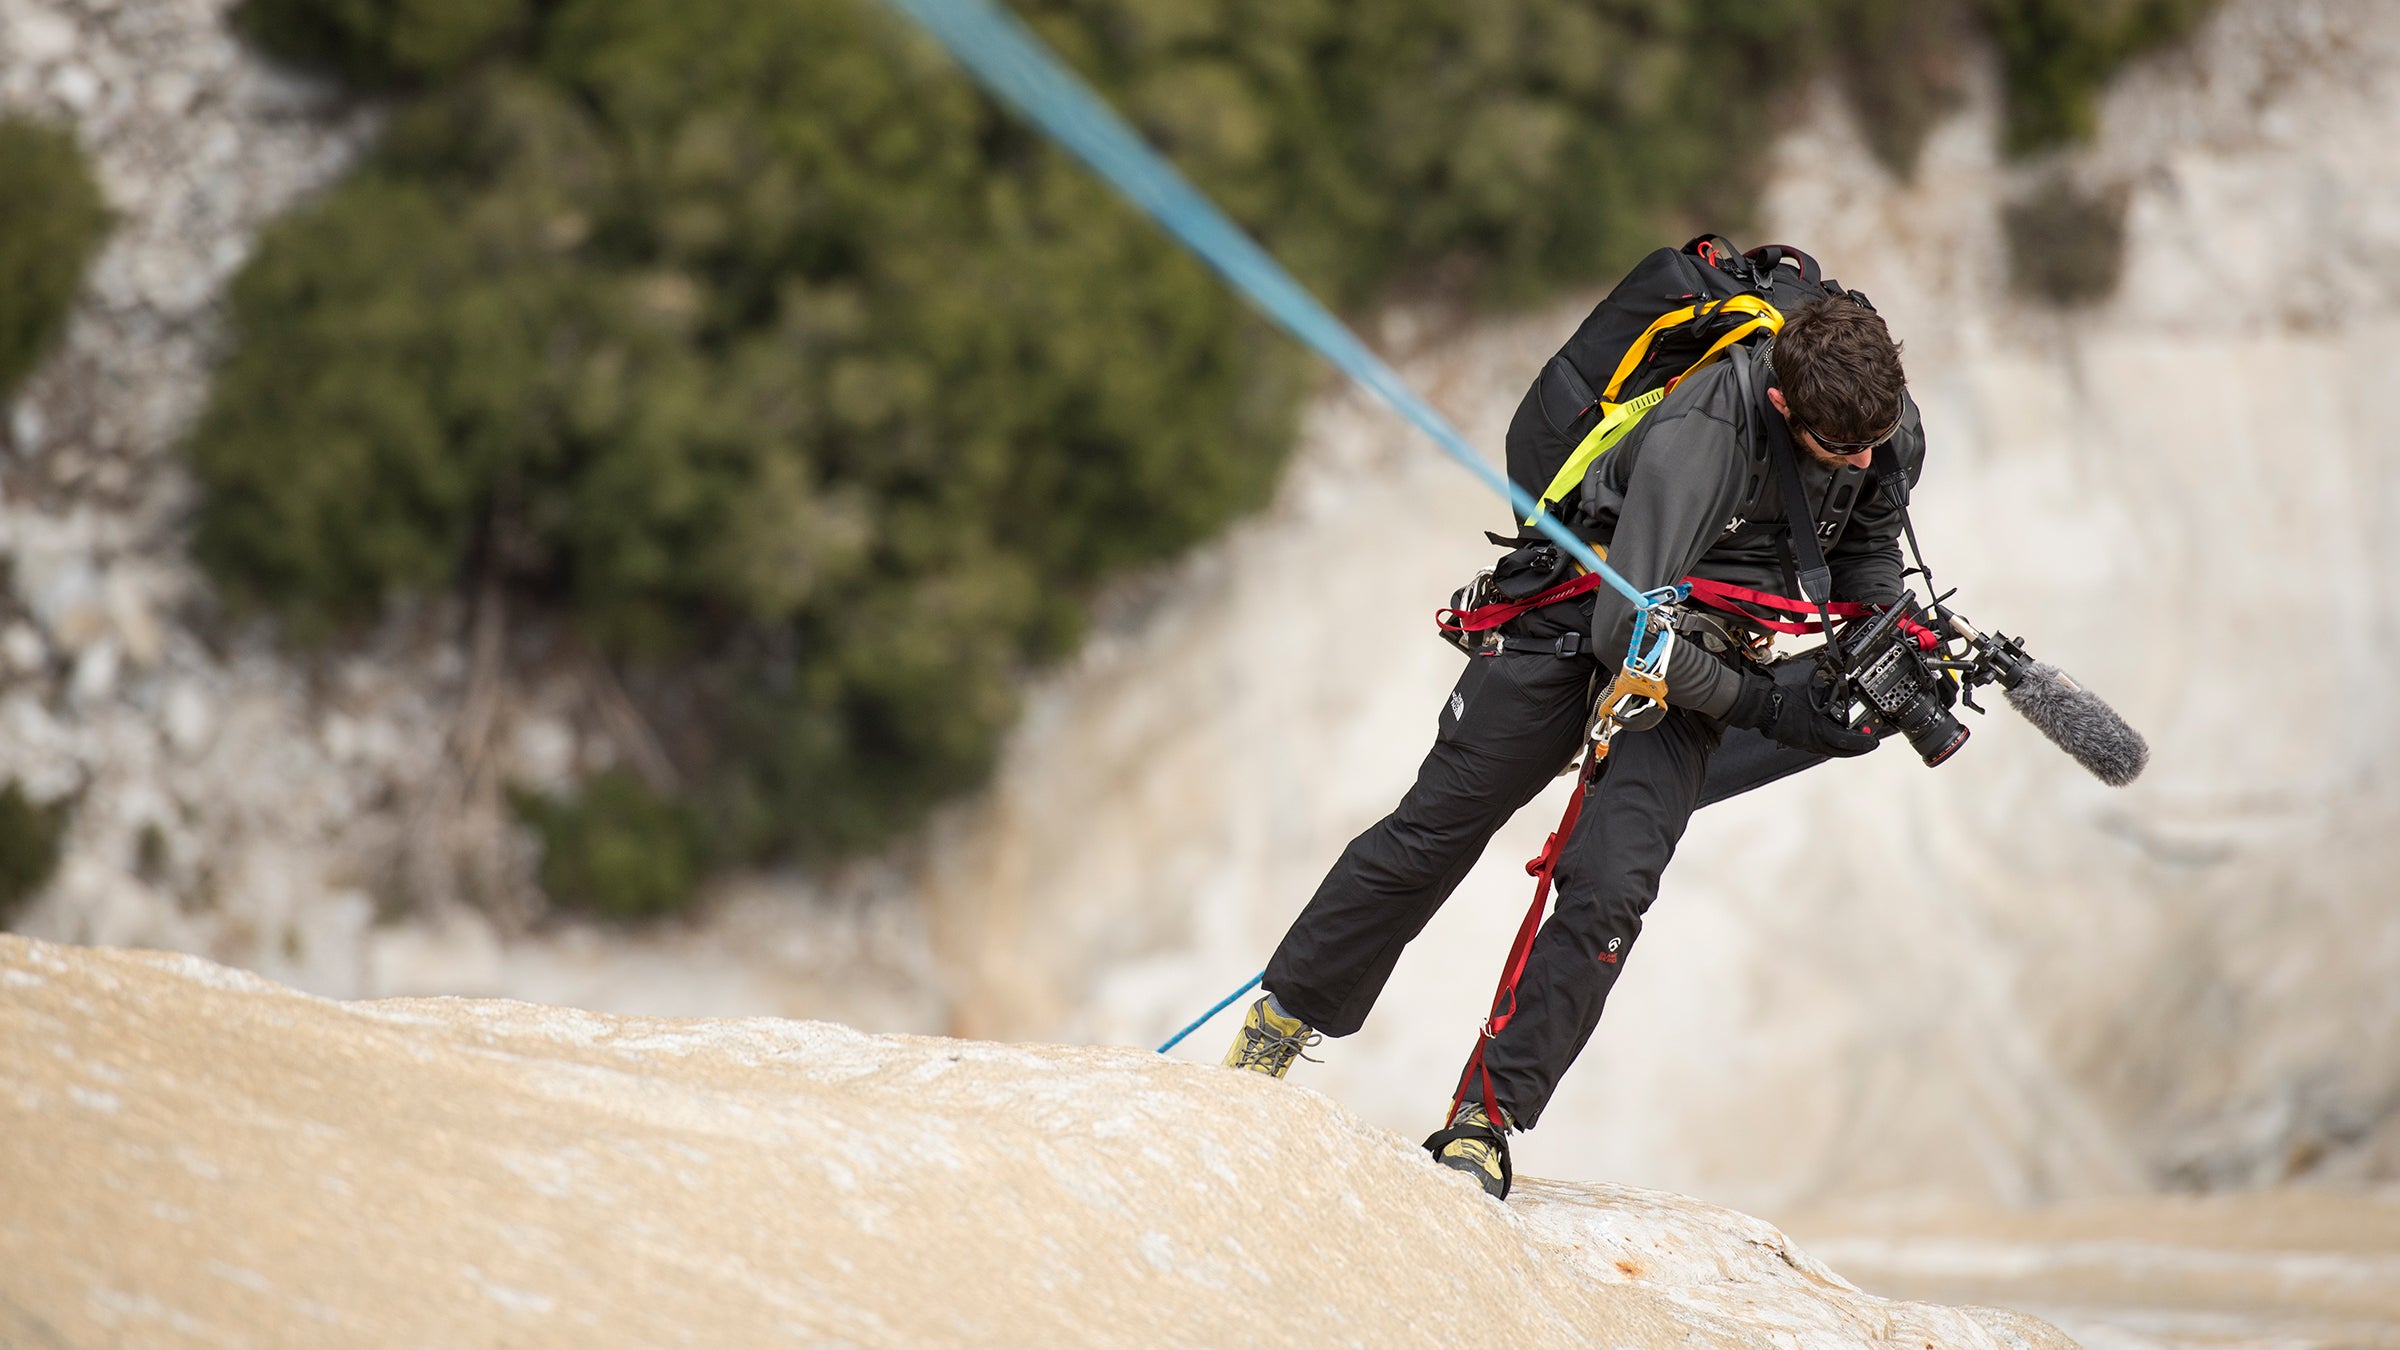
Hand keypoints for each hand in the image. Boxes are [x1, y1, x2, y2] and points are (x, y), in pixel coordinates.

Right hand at [1728, 657, 1878, 758]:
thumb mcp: (1812, 693)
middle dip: (1858, 749)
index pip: (1846, 740)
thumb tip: (1839, 692)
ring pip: (1832, 751)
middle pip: (1842, 751)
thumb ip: (1827, 695)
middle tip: (1869, 744)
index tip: (1873, 741)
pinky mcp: (1800, 742)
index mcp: (1818, 730)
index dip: (1862, 742)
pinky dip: (1833, 745)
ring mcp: (1805, 744)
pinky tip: (1835, 739)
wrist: (1765, 708)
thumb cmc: (1784, 700)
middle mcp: (1813, 741)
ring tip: (1856, 742)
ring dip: (1846, 748)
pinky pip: (1821, 747)